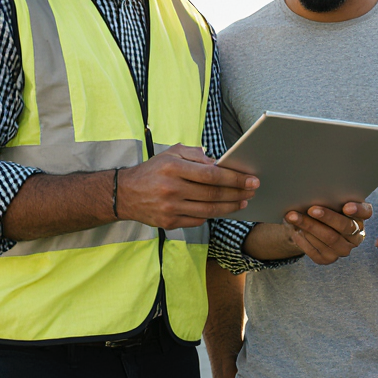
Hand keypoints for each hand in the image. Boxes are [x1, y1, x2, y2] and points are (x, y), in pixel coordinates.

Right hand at [115, 144, 257, 229]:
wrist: (125, 194)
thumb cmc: (153, 170)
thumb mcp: (171, 153)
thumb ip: (196, 155)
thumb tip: (219, 164)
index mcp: (173, 168)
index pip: (211, 175)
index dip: (234, 178)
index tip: (250, 179)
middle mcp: (171, 189)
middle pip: (213, 194)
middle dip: (237, 193)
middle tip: (253, 190)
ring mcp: (170, 208)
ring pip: (209, 209)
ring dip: (230, 206)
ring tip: (243, 201)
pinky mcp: (169, 223)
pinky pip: (198, 219)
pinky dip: (213, 214)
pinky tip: (224, 209)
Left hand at [281, 201, 373, 264]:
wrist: (310, 226)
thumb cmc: (322, 208)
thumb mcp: (329, 201)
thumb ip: (330, 198)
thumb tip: (314, 191)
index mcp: (360, 217)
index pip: (365, 212)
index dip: (357, 210)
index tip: (346, 206)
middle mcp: (356, 236)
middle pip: (344, 226)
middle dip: (326, 217)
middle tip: (310, 209)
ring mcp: (343, 250)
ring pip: (328, 238)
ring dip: (309, 227)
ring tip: (293, 217)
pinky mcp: (328, 259)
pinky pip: (316, 251)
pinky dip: (304, 240)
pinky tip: (295, 230)